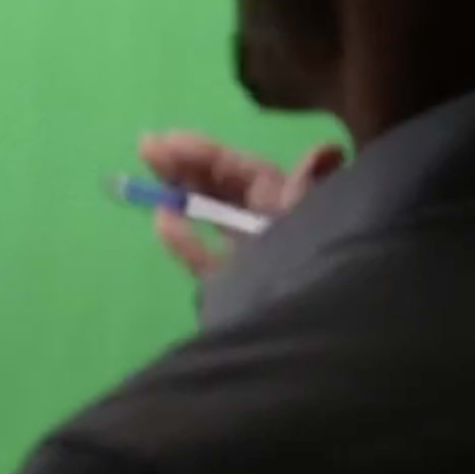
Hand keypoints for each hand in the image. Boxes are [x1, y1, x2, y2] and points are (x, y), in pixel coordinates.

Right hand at [136, 132, 346, 279]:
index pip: (248, 173)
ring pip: (212, 221)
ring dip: (180, 198)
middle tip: (147, 148)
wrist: (307, 333)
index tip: (172, 140)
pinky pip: (205, 262)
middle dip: (187, 167)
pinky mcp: (233, 290)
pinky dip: (184, 241)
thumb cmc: (316, 268)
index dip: (210, 154)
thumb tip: (327, 149)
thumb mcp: (315, 221)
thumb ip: (308, 189)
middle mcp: (269, 228)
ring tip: (149, 181)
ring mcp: (248, 260)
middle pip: (224, 190)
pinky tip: (163, 220)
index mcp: (292, 207)